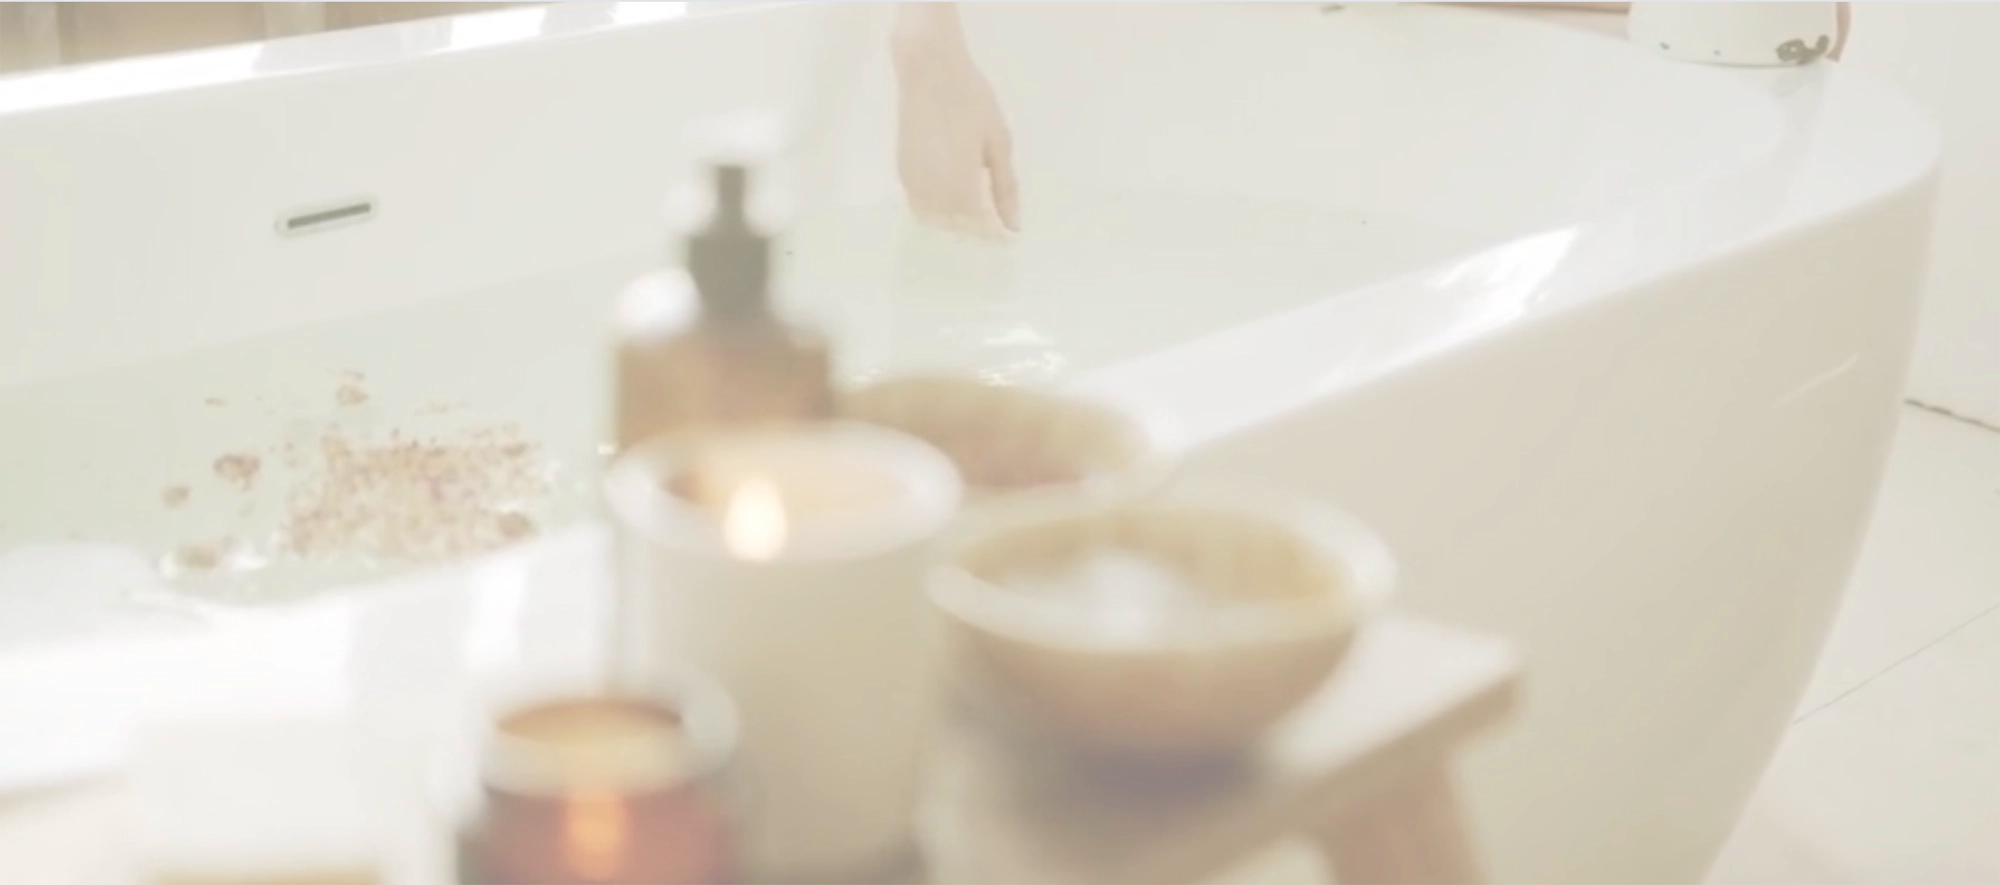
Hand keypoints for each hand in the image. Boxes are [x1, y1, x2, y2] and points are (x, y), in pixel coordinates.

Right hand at [892, 6, 1019, 237]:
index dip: (996, 234)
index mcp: (961, 187)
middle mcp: (933, 193)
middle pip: (956, 228)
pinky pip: (920, 206)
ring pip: (935, 221)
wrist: (929, 72)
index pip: (980, 227)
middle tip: (995, 222)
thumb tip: (1013, 224)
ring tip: (974, 211)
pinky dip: (937, 210)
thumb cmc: (971, 101)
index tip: (1009, 235)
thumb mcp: (998, 143)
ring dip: (955, 222)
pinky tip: (951, 198)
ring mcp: (914, 184)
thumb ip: (1005, 187)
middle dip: (976, 230)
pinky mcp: (902, 172)